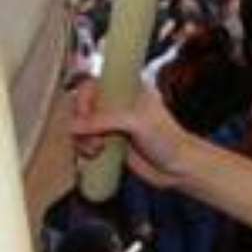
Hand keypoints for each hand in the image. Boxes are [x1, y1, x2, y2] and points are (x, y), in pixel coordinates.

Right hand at [73, 81, 194, 189]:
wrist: (178, 168)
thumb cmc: (166, 139)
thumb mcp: (136, 122)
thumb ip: (104, 120)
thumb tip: (73, 126)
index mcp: (128, 88)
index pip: (93, 83)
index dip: (84, 98)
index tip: (86, 113)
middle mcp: (117, 104)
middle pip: (82, 105)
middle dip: (81, 122)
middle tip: (93, 136)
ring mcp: (111, 125)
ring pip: (80, 126)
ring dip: (82, 139)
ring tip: (96, 149)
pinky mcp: (108, 143)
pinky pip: (85, 143)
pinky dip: (83, 149)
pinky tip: (95, 156)